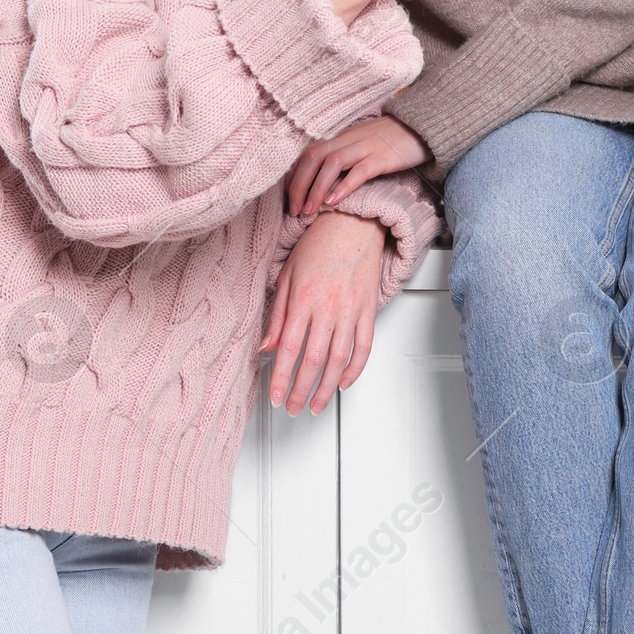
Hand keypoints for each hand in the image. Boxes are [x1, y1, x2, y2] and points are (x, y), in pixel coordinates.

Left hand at [260, 212, 386, 413]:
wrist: (353, 224)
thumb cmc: (318, 245)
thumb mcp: (287, 275)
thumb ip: (277, 315)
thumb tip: (266, 347)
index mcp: (303, 299)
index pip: (289, 349)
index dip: (281, 379)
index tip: (275, 397)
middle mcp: (328, 308)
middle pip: (313, 361)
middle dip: (301, 391)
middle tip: (293, 408)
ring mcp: (350, 311)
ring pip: (338, 361)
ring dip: (325, 388)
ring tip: (316, 405)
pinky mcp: (368, 311)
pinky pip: (363, 348)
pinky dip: (354, 370)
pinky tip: (342, 383)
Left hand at [287, 114, 428, 215]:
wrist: (421, 126)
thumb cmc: (389, 139)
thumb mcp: (359, 143)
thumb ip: (341, 155)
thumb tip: (322, 179)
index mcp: (340, 137)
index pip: (307, 154)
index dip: (294, 177)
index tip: (289, 198)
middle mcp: (347, 140)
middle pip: (313, 158)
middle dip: (298, 185)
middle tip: (294, 210)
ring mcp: (364, 147)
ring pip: (331, 164)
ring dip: (316, 189)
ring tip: (309, 210)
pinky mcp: (381, 158)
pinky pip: (358, 171)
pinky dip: (344, 187)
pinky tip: (334, 202)